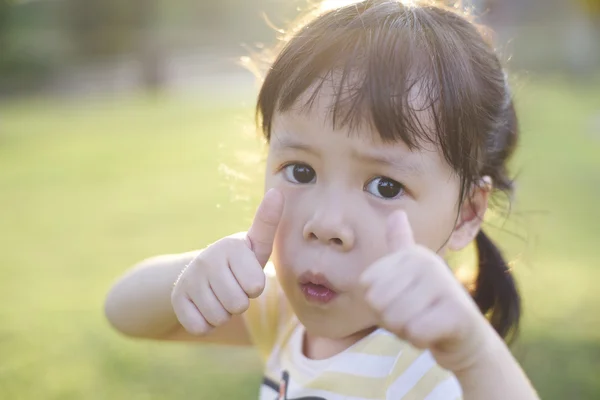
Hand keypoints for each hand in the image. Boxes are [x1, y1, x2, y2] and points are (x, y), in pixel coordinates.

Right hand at [171, 188, 283, 335]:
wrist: (199, 274)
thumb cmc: (238, 262)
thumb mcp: (255, 245)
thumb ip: (267, 222)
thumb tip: (278, 192)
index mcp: (230, 246)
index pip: (255, 286)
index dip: (254, 286)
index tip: (247, 273)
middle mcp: (207, 259)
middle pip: (238, 305)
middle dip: (239, 302)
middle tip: (232, 287)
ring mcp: (189, 279)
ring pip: (219, 317)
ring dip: (223, 313)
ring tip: (219, 295)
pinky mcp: (177, 300)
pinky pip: (201, 327)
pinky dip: (206, 323)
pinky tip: (204, 305)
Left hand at [359, 210, 490, 371]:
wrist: (467, 338)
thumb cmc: (428, 307)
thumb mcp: (410, 273)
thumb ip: (400, 244)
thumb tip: (397, 213)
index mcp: (412, 254)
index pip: (366, 286)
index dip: (377, 303)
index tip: (401, 300)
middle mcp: (428, 262)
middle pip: (377, 302)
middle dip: (390, 319)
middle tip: (413, 316)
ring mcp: (445, 285)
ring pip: (395, 318)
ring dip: (405, 331)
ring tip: (423, 323)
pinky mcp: (457, 314)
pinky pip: (416, 332)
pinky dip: (421, 340)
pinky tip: (434, 334)